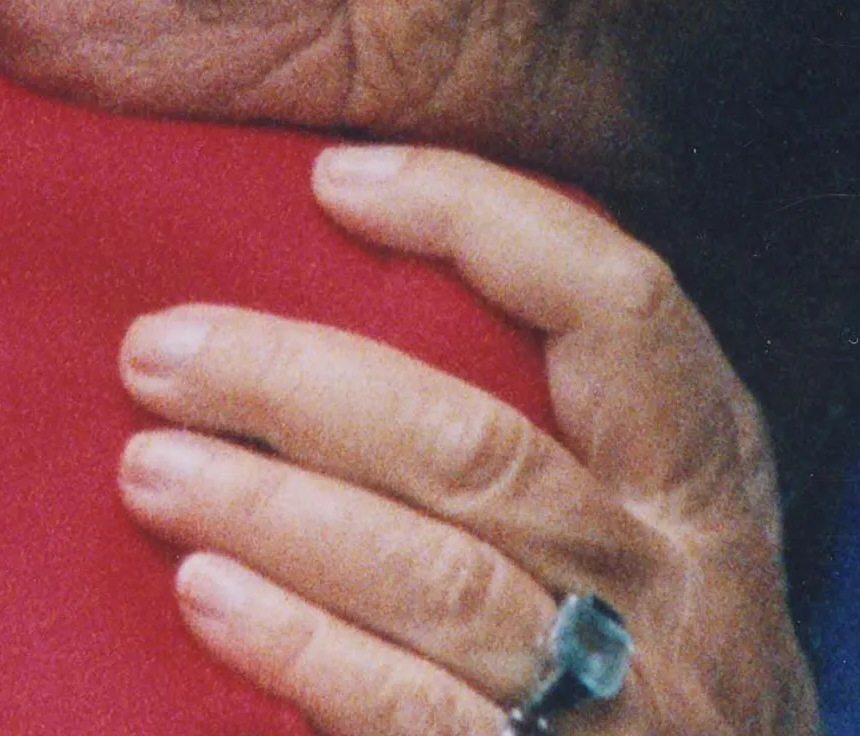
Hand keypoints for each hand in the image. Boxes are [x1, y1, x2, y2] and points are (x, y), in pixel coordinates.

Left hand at [116, 145, 812, 735]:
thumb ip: (561, 441)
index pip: (619, 304)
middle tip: (159, 349)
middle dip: (300, 383)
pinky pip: (411, 709)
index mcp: (710, 489)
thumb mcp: (659, 552)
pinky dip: (301, 645)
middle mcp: (681, 589)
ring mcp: (627, 704)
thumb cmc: (653, 684)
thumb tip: (355, 282)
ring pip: (434, 577)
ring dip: (272, 511)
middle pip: (478, 447)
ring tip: (149, 467)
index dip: (480, 219)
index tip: (333, 177)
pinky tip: (206, 595)